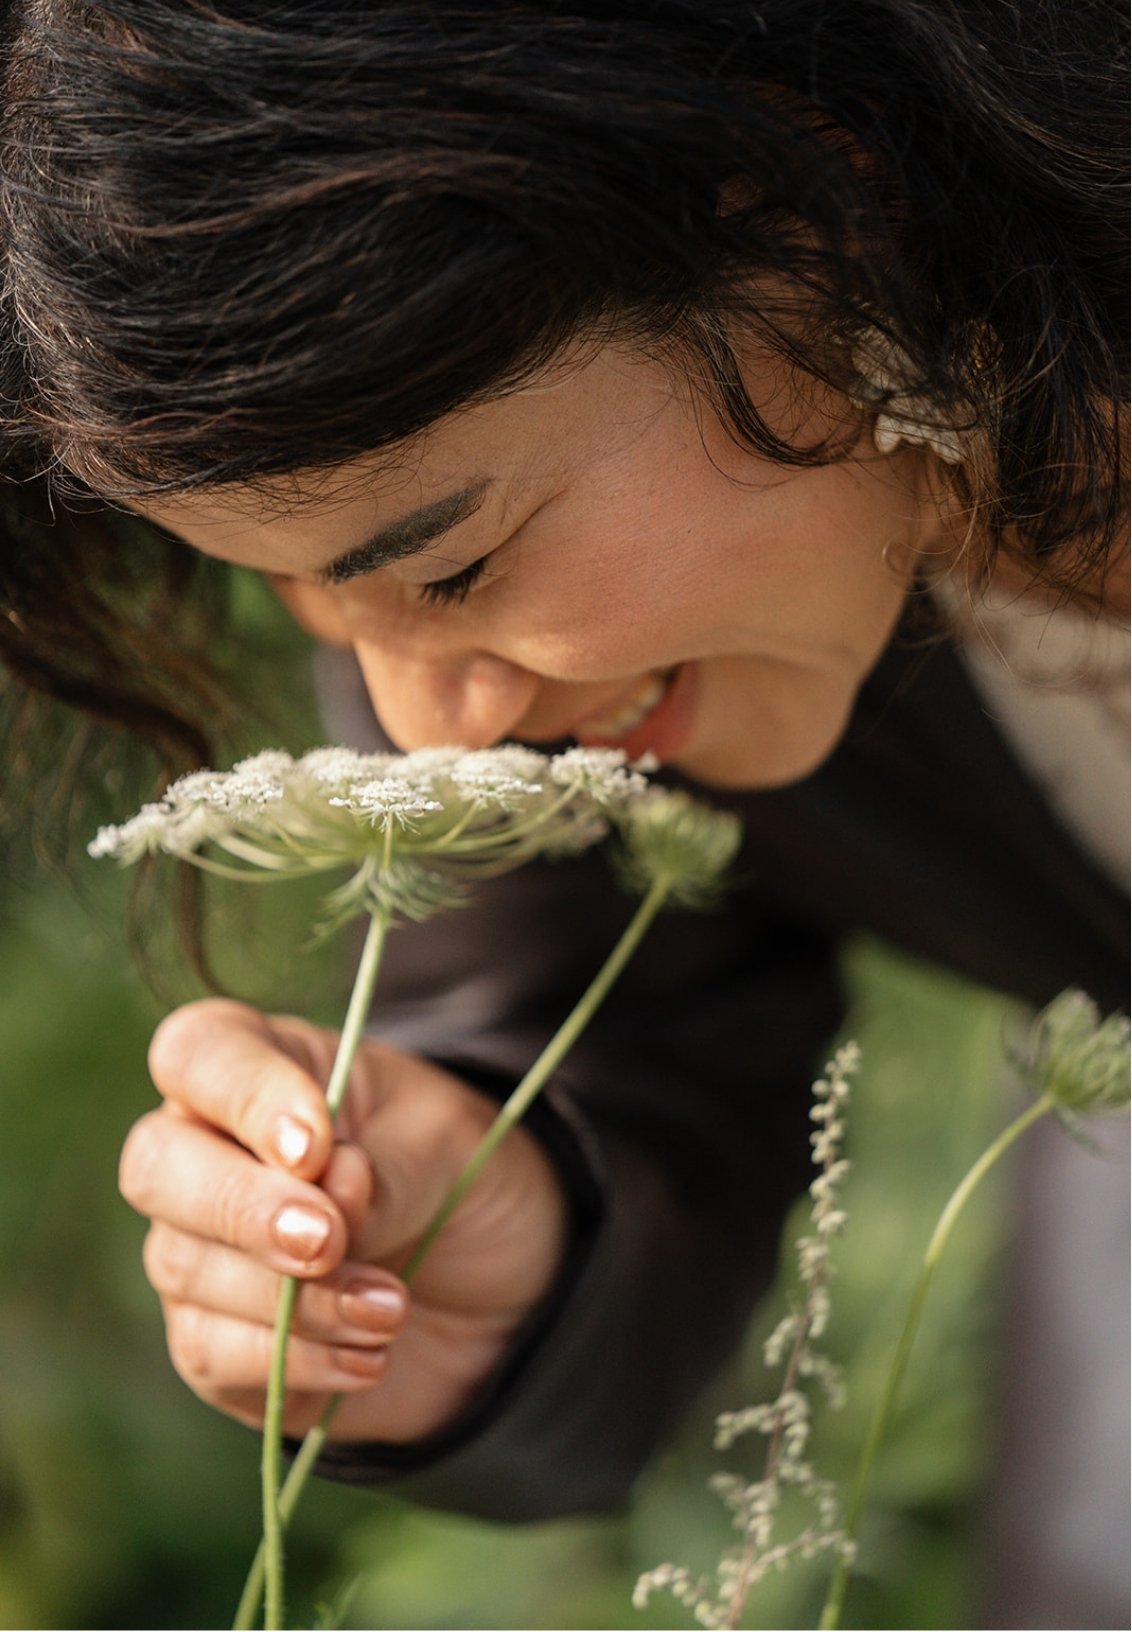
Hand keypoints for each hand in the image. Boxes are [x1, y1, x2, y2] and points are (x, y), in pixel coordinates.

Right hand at [119, 998, 568, 1442]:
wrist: (496, 1280)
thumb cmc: (454, 1173)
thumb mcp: (448, 1145)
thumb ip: (387, 1167)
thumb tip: (334, 1191)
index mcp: (258, 1063)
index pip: (199, 1053)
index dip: (246, 1097)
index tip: (318, 1147)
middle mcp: (206, 1149)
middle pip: (156, 1165)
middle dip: (241, 1208)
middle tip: (328, 1240)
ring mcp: (198, 1248)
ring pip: (185, 1267)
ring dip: (295, 1298)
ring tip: (392, 1306)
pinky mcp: (214, 1341)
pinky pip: (213, 1354)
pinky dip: (296, 1359)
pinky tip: (370, 1355)